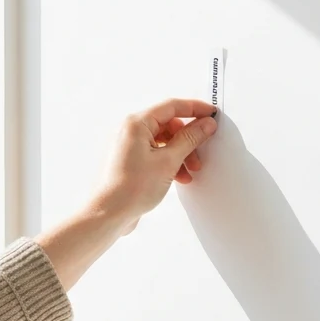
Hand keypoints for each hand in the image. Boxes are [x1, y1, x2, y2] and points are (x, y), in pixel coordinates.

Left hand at [93, 98, 218, 231]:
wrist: (108, 214)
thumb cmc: (130, 188)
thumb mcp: (168, 161)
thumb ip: (189, 139)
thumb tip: (205, 124)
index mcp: (136, 124)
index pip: (172, 106)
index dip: (195, 108)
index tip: (211, 114)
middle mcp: (130, 131)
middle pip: (169, 125)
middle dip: (188, 139)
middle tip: (201, 151)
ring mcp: (129, 146)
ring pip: (164, 141)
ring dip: (180, 154)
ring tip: (190, 171)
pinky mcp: (130, 161)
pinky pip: (155, 153)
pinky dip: (169, 162)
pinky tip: (178, 177)